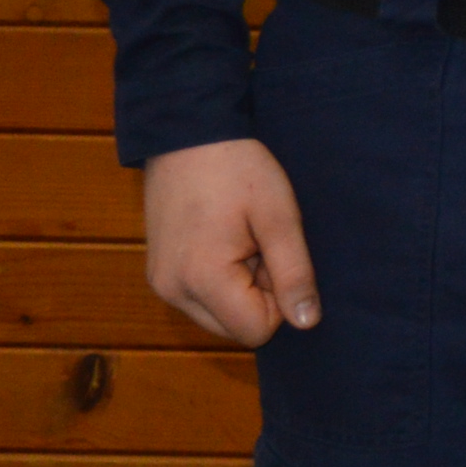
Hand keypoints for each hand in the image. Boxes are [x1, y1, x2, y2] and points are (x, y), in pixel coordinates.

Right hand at [143, 137, 317, 346]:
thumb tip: (307, 323)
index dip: (280, 299)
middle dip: (259, 295)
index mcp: (201, 280)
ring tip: (240, 240)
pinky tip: (224, 241)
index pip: (256, 330)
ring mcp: (161, 284)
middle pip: (235, 328)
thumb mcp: (279, 219)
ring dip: (240, 289)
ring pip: (218, 315)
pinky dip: (220, 280)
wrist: (186, 136)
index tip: (275, 254)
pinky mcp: (158, 273)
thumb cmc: (238, 170)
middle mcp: (172, 292)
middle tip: (258, 244)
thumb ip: (295, 274)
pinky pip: (201, 298)